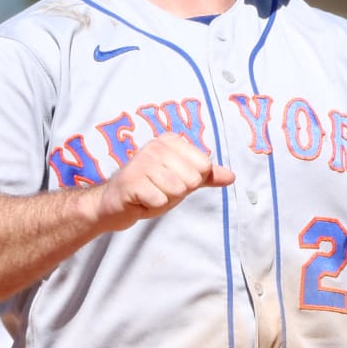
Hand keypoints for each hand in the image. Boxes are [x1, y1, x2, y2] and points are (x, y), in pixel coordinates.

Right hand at [94, 134, 234, 228]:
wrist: (115, 204)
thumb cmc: (150, 189)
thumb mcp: (182, 181)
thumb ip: (207, 176)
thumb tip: (231, 176)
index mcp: (171, 141)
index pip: (205, 166)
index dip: (191, 182)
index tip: (172, 180)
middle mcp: (156, 146)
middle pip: (192, 179)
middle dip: (178, 192)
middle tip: (159, 189)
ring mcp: (142, 162)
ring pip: (177, 190)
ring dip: (165, 199)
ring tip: (150, 194)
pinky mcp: (131, 181)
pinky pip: (160, 200)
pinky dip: (152, 206)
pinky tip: (140, 200)